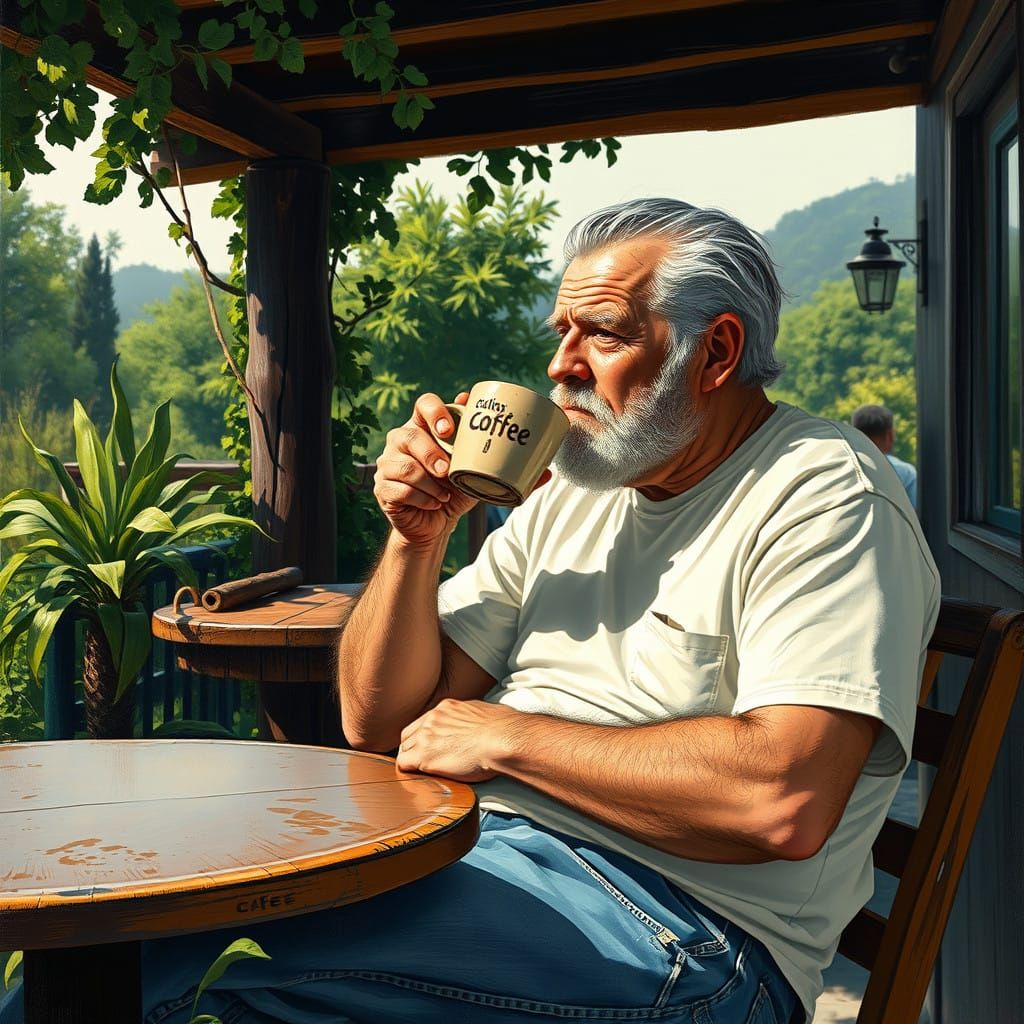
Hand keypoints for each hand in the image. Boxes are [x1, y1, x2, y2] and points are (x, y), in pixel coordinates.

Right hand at [373, 392, 478, 547]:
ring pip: (405, 467)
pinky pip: (401, 490)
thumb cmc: (453, 490)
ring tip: (445, 495)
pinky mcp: (382, 488)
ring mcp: (387, 464)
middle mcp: (400, 441)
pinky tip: (434, 503)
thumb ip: (468, 438)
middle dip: (432, 455)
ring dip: (431, 484)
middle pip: (409, 436)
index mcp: (422, 427)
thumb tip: (466, 398)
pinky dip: (423, 499)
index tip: (448, 430)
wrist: (437, 524)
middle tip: (447, 472)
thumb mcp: (468, 466)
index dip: (435, 412)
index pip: (424, 404)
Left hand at [395, 699, 522, 782]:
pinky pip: (403, 763)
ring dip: (411, 759)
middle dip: (412, 747)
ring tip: (420, 772)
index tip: (430, 747)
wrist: (502, 739)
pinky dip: (407, 770)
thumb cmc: (503, 729)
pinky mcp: (425, 756)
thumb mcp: (483, 713)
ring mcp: (426, 736)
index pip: (424, 722)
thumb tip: (475, 726)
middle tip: (422, 761)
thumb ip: (470, 719)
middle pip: (409, 734)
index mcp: (446, 708)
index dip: (423, 736)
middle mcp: (433, 719)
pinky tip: (416, 778)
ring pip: (405, 748)